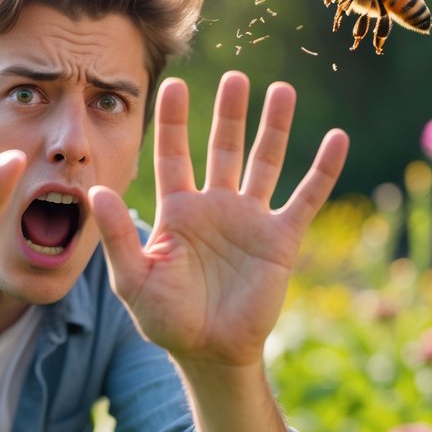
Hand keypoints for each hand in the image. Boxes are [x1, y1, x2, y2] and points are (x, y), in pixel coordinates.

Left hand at [90, 72, 348, 365]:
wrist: (210, 353)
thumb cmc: (166, 318)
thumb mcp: (133, 278)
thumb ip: (118, 235)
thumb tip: (94, 192)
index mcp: (177, 210)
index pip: (173, 155)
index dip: (174, 121)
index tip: (174, 85)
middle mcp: (214, 205)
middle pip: (223, 148)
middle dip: (229, 114)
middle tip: (236, 78)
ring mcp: (249, 219)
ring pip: (264, 162)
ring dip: (273, 128)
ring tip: (281, 90)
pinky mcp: (280, 238)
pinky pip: (304, 198)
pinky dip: (322, 170)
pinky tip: (338, 139)